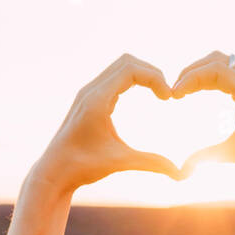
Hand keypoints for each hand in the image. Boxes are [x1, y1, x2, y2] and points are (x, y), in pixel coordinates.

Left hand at [34, 54, 181, 192]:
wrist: (54, 172)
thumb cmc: (82, 167)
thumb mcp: (120, 163)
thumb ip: (151, 163)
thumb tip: (180, 173)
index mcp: (97, 99)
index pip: (131, 69)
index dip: (155, 78)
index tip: (169, 98)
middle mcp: (91, 90)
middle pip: (127, 61)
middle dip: (151, 73)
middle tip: (166, 95)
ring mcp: (88, 93)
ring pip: (120, 66)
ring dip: (142, 75)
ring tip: (159, 94)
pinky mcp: (88, 99)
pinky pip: (114, 77)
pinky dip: (132, 80)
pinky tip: (144, 97)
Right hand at [173, 52, 234, 172]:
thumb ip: (207, 157)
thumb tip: (180, 170)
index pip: (217, 70)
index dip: (191, 79)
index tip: (174, 95)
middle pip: (218, 60)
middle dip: (192, 72)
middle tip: (175, 91)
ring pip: (224, 61)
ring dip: (202, 71)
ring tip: (184, 90)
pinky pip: (232, 70)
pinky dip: (213, 75)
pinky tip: (200, 91)